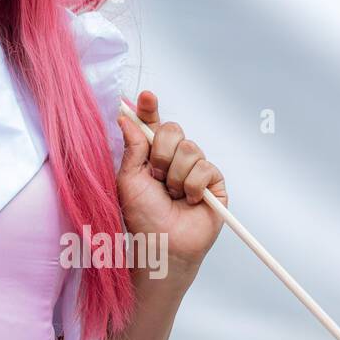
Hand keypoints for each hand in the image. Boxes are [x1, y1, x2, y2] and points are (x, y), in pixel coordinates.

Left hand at [116, 90, 228, 272]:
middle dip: (161, 153)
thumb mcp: (128, 179)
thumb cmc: (142, 216)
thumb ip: (132, 147)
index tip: (146, 96)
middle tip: (156, 177)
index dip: (149, 108)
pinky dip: (192, 186)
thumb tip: (125, 117)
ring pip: (191, 148)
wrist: (162, 244)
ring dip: (175, 175)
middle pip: (173, 129)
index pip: (151, 124)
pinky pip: (205, 168)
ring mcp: (194, 169)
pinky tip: (188, 201)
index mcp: (150, 155)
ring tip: (171, 195)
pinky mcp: (214, 183)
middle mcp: (173, 158)